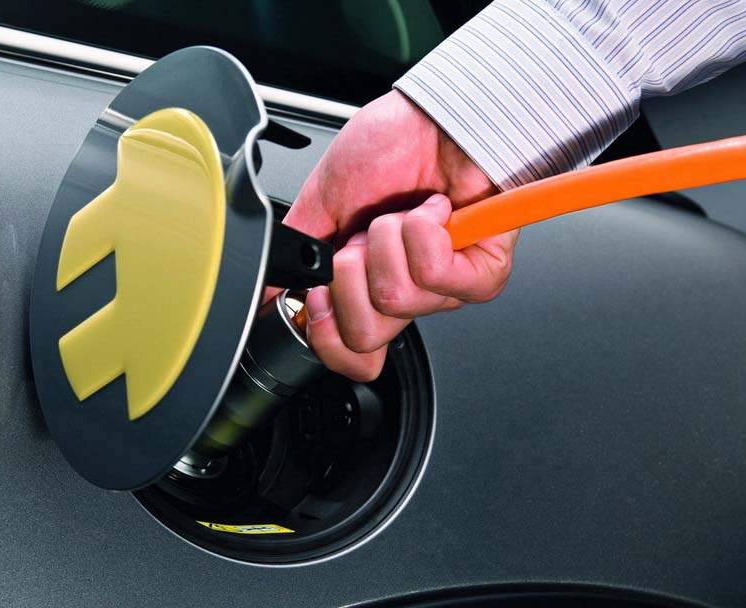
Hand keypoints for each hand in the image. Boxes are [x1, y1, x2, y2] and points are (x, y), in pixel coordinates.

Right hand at [283, 90, 517, 379]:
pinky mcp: (482, 271)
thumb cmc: (391, 148)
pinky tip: (431, 210)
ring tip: (400, 214)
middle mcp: (408, 297)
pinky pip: (435, 275)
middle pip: (367, 335)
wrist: (435, 115)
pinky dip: (423, 232)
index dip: (328, 335)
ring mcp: (445, 289)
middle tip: (362, 238)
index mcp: (369, 288)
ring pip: (397, 299)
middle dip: (351, 275)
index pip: (353, 355)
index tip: (320, 295)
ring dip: (387, 240)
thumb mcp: (324, 200)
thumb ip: (295, 251)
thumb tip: (264, 291)